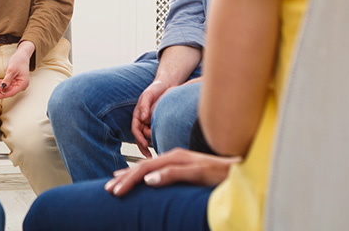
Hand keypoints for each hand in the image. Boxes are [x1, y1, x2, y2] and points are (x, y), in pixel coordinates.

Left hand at [0, 41, 33, 98]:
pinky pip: (5, 84)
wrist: (22, 55)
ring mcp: (17, 84)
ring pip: (6, 89)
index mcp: (23, 84)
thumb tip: (2, 87)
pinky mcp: (13, 81)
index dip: (2, 95)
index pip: (11, 93)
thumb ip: (7, 79)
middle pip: (8, 92)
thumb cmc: (19, 60)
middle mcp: (20, 86)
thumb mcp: (12, 69)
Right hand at [103, 148, 239, 197]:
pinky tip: (139, 179)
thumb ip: (174, 174)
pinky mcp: (181, 166)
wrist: (241, 171)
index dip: (127, 180)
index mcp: (175, 157)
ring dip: (130, 176)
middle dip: (123, 178)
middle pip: (142, 166)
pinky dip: (142, 175)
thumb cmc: (223, 174)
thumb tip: (149, 179)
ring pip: (147, 167)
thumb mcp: (199, 174)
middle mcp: (174, 156)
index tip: (114, 192)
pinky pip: (155, 170)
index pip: (144, 169)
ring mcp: (177, 160)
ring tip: (115, 182)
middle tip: (107, 190)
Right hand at [131, 81, 169, 156]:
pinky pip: (153, 134)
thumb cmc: (155, 89)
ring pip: (146, 137)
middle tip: (149, 156)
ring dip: (148, 147)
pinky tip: (160, 146)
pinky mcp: (156, 123)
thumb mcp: (148, 95)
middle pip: (140, 137)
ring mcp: (148, 122)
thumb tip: (143, 118)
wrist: (165, 86)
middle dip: (143, 147)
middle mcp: (142, 120)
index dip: (139, 138)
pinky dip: (155, 141)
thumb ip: (144, 106)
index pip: (135, 129)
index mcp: (137, 115)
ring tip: (154, 155)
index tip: (145, 144)